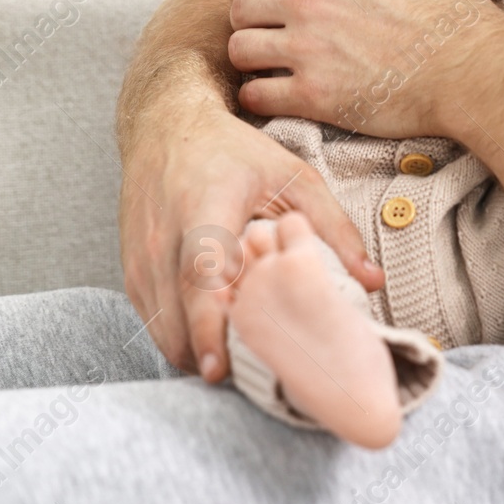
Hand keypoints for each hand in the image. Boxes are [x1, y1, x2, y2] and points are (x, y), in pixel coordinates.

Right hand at [119, 103, 381, 381]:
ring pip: (162, 328)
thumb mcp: (293, 177)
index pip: (199, 275)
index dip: (208, 325)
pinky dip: (181, 339)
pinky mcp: (130, 270)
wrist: (165, 125)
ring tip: (242, 360)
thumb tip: (373, 282)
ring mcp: (140, 257)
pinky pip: (153, 322)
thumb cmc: (234, 152)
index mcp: (205, 209)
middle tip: (254, 378)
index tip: (220, 369)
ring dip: (196, 354)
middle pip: (176, 316)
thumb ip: (332, 230)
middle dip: (209, 356)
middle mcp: (162, 237)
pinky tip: (216, 339)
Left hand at [232, 0, 503, 136]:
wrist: (472, 65)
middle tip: (275, 31)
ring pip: (240, 48)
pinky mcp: (313, 95)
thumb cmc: (454, 6)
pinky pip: (256, 94)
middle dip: (257, 18)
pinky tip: (275, 94)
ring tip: (270, 64)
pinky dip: (259, 95)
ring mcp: (306, 48)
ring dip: (252, 56)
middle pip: (244, 5)